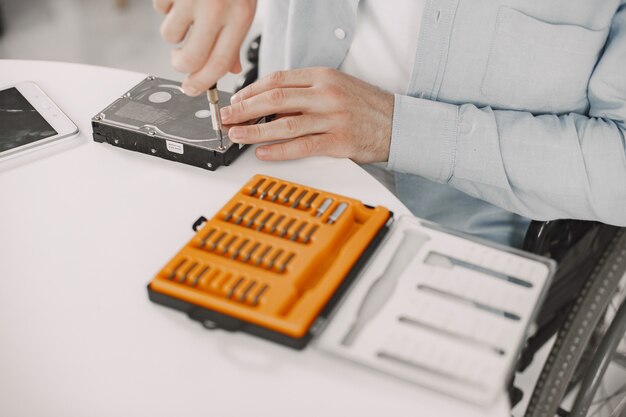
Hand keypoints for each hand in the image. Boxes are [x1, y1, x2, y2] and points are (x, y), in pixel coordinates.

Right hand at [153, 0, 256, 95]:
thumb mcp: (244, 6)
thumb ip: (236, 38)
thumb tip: (231, 69)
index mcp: (240, 16)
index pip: (219, 63)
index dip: (203, 82)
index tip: (192, 89)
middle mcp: (216, 8)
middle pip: (190, 59)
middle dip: (181, 66)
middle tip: (180, 60)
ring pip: (170, 36)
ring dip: (174, 33)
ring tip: (186, 17)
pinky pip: (160, 10)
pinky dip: (166, 9)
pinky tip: (180, 0)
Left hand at [221, 67, 394, 162]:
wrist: (399, 124)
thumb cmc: (368, 107)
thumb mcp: (337, 87)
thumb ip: (307, 92)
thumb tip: (272, 103)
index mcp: (323, 77)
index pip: (278, 79)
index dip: (251, 90)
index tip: (237, 100)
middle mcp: (327, 94)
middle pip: (275, 98)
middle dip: (245, 108)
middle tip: (226, 117)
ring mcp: (333, 118)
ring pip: (284, 123)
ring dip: (255, 130)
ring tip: (237, 136)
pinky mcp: (339, 141)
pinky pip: (302, 146)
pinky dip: (279, 150)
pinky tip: (263, 152)